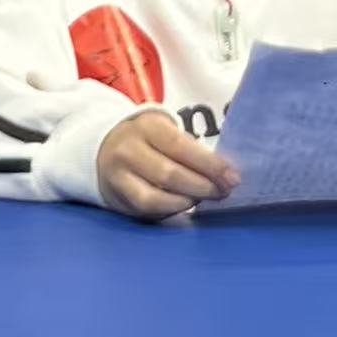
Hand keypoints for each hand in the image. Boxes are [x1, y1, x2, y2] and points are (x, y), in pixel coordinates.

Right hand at [96, 111, 239, 220]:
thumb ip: (190, 148)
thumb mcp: (165, 130)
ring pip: (155, 197)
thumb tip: (225, 172)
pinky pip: (146, 210)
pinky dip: (171, 210)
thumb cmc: (149, 140)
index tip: (232, 176)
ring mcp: (118, 176)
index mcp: (146, 127)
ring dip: (187, 201)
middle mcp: (128, 150)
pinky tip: (185, 205)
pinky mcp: (116, 198)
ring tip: (205, 198)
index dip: (209, 164)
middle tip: (224, 191)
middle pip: (169, 174)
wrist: (105, 148)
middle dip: (203, 186)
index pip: (180, 146)